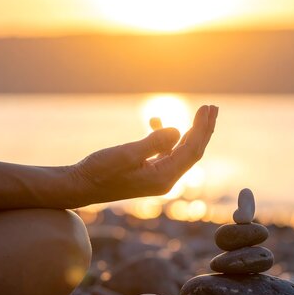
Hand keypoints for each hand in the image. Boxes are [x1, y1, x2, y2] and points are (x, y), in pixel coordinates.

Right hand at [68, 105, 217, 205]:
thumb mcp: (126, 154)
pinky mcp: (148, 173)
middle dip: (203, 130)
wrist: (81, 186)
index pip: (191, 151)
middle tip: (212, 108)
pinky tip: (155, 122)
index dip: (202, 129)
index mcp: (163, 178)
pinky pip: (165, 153)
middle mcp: (165, 180)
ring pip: (180, 152)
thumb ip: (153, 143)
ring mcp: (157, 177)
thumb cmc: (100, 171)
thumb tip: (177, 130)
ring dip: (189, 132)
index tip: (207, 108)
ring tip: (200, 113)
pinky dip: (165, 137)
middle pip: (192, 152)